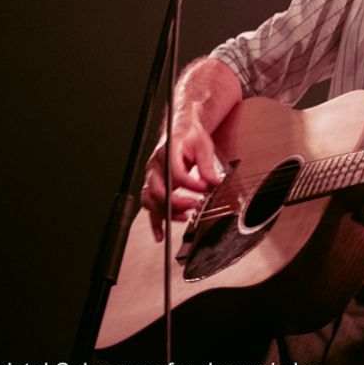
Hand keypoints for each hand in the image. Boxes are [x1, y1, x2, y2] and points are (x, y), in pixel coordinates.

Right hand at [141, 122, 222, 241]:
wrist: (181, 130)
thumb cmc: (190, 136)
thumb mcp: (204, 146)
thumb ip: (207, 165)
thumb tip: (213, 182)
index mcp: (167, 152)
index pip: (175, 173)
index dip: (190, 184)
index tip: (205, 189)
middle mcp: (155, 166)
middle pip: (159, 190)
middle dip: (177, 201)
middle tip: (195, 205)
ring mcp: (152, 177)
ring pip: (151, 200)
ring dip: (166, 212)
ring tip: (183, 218)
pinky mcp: (154, 186)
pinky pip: (150, 206)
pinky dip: (154, 221)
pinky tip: (161, 234)